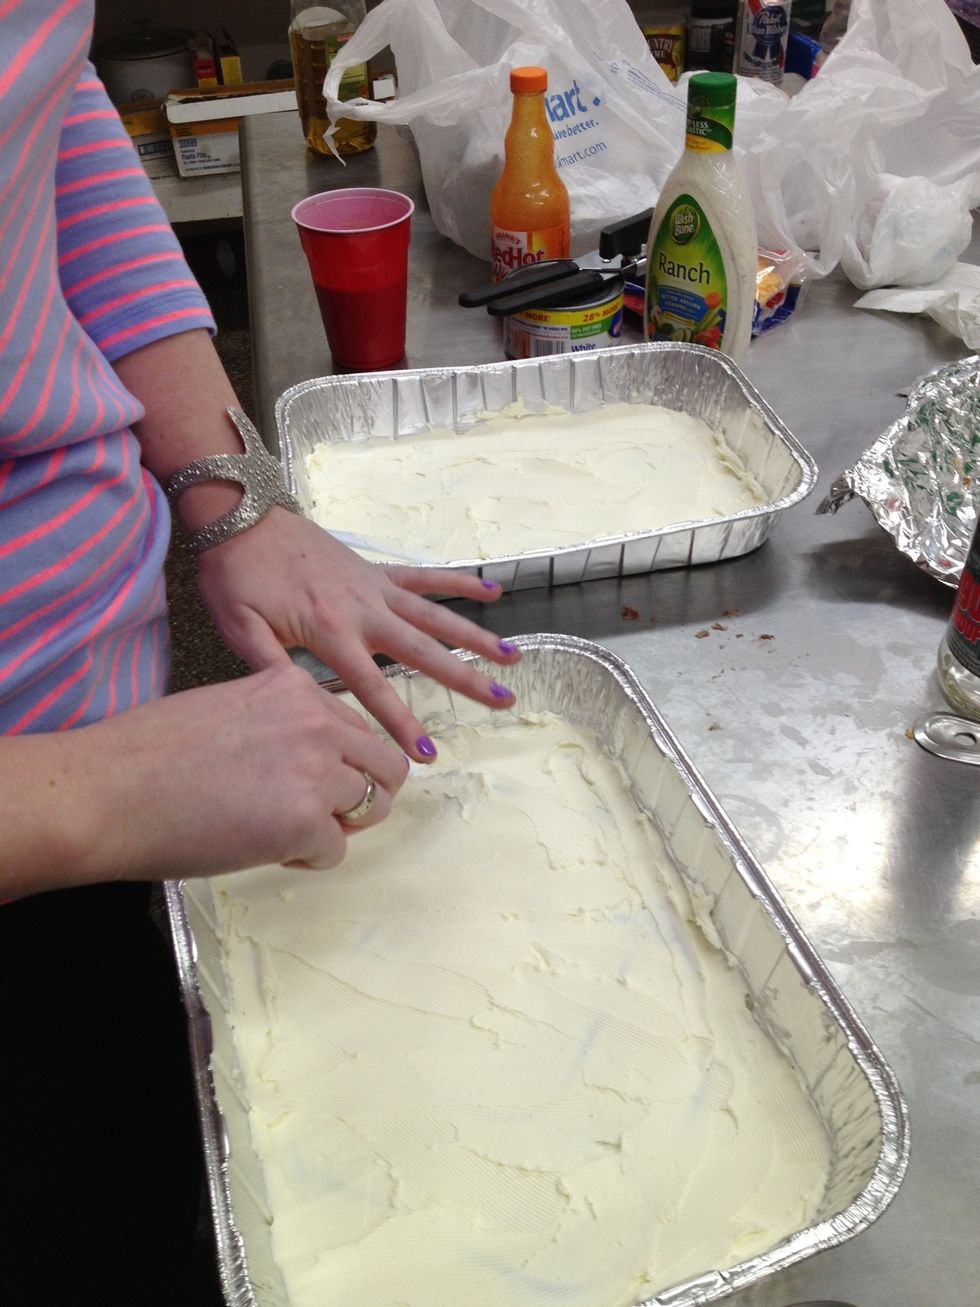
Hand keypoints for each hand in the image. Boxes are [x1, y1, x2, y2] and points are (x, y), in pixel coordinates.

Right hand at [76, 664, 407, 882]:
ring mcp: (317, 771)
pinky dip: (308, 859)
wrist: (105, 791)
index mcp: (295, 688)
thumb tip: (307, 759)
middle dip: (362, 795)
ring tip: (289, 834)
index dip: (339, 762)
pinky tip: (266, 851)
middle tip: (319, 816)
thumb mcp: (228, 710)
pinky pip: (337, 850)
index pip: (356, 728)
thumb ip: (279, 725)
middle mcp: (317, 722)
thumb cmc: (147, 755)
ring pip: (373, 806)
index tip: (305, 781)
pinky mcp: (306, 822)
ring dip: (339, 827)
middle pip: (386, 765)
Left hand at [195, 507, 520, 759]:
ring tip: (511, 657)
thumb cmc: (235, 576)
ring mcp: (375, 587)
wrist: (241, 515)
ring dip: (475, 636)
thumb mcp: (239, 628)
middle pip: (423, 651)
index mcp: (330, 631)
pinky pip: (425, 577)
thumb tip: (298, 707)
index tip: (425, 753)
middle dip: (464, 678)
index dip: (399, 721)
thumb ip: (269, 667)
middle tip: (502, 700)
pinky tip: (493, 592)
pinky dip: (459, 583)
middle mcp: (363, 610)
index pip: (371, 687)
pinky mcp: (375, 570)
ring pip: (435, 615)